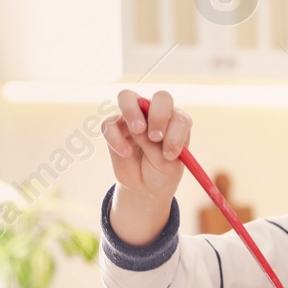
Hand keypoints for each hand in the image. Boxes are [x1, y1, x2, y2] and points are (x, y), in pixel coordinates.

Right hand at [101, 89, 192, 244]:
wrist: (144, 190)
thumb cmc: (164, 175)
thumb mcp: (170, 167)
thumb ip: (162, 148)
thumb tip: (148, 135)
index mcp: (177, 123)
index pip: (178, 115)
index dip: (175, 130)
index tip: (171, 153)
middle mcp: (156, 116)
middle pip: (158, 97)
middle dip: (157, 114)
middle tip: (153, 136)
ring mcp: (133, 119)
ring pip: (128, 97)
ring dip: (132, 112)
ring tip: (138, 134)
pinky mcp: (113, 129)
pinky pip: (109, 122)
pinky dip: (115, 134)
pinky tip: (124, 150)